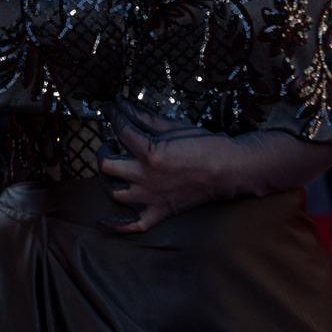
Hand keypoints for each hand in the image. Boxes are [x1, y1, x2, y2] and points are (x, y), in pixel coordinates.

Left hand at [97, 96, 235, 232]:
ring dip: (108, 180)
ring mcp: (151, 198)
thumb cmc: (204, 144)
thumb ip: (145, 117)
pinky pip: (133, 226)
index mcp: (149, 153)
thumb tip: (123, 105)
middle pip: (106, 165)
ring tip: (113, 169)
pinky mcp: (160, 213)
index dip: (113, 115)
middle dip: (103, 150)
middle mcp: (145, 177)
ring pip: (114, 193)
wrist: (228, 169)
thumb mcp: (173, 126)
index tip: (110, 108)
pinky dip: (117, 225)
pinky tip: (104, 221)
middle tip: (109, 144)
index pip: (120, 130)